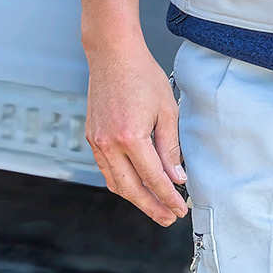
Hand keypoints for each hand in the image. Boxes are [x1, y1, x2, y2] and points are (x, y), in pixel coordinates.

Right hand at [84, 35, 187, 225]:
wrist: (113, 55)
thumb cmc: (142, 76)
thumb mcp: (166, 110)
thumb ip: (170, 147)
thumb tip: (177, 178)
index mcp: (130, 136)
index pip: (153, 178)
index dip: (168, 197)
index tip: (180, 208)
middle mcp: (109, 143)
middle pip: (131, 189)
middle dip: (152, 206)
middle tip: (169, 218)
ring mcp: (97, 142)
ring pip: (116, 183)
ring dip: (136, 199)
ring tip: (155, 207)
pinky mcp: (92, 138)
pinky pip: (106, 170)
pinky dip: (121, 183)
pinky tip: (136, 187)